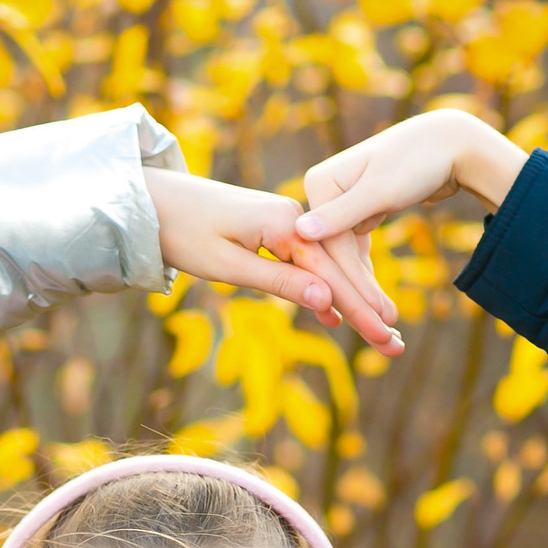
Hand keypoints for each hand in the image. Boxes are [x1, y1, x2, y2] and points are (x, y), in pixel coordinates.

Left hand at [144, 168, 400, 352]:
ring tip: (380, 334)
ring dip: (350, 303)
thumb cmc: (183, 233)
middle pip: (337, 272)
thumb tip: (326, 298)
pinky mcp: (274, 229)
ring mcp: (285, 221)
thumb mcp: (229, 265)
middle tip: (394, 346)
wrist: (153, 201)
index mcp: (286, 223)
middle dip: (366, 310)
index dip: (359, 310)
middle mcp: (293, 217)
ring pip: (325, 269)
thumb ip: (279, 281)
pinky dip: (321, 289)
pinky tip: (334, 316)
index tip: (385, 337)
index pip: (332, 274)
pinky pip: (306, 263)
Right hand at [293, 111, 528, 323]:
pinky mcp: (357, 212)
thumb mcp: (382, 189)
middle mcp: (323, 193)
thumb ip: (342, 214)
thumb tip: (300, 232)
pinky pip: (355, 251)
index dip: (352, 284)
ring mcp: (338, 204)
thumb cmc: (420, 160)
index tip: (373, 317)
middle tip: (382, 331)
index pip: (330, 245)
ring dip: (362, 290)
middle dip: (358, 294)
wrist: (450, 143)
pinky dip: (365, 275)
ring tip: (385, 325)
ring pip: (345, 257)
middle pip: (335, 253)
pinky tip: (376, 303)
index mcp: (319, 183)